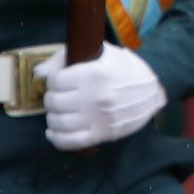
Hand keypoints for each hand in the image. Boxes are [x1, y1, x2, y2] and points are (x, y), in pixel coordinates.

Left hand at [35, 44, 167, 151]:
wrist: (155, 89)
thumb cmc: (126, 68)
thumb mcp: (101, 52)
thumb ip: (66, 58)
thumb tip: (38, 72)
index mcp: (93, 74)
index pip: (55, 81)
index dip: (53, 80)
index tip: (58, 80)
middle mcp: (94, 97)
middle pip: (54, 102)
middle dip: (51, 98)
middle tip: (57, 96)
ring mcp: (98, 118)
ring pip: (59, 122)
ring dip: (52, 118)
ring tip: (57, 112)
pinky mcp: (102, 134)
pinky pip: (71, 142)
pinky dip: (57, 139)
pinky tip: (54, 132)